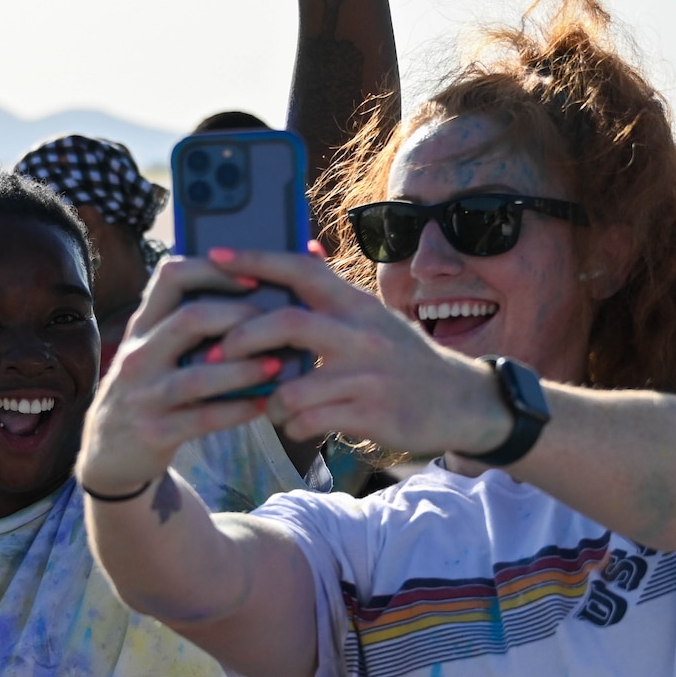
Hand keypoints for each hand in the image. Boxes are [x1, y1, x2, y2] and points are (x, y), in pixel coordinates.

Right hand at [77, 257, 302, 495]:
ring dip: (245, 369)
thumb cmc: (147, 394)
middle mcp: (138, 355)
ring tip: (278, 366)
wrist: (109, 455)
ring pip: (199, 374)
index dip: (213, 270)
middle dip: (239, 318)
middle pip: (190, 319)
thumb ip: (184, 329)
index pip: (170, 277)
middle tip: (276, 326)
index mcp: (142, 327)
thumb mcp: (151, 354)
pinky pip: (204, 418)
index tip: (254, 277)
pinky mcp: (155, 432)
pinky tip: (263, 404)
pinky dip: (238, 410)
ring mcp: (144, 395)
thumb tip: (253, 305)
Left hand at [185, 245, 512, 453]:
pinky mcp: (370, 414)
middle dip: (242, 339)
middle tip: (217, 353)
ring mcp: (367, 376)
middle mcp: (361, 334)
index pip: (300, 269)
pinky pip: (309, 421)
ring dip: (268, 400)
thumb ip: (337, 293)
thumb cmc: (404, 359)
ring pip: (291, 386)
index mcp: (357, 305)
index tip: (215, 259)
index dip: (255, 261)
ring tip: (269, 404)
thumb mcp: (375, 318)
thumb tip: (306, 251)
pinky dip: (292, 425)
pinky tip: (298, 424)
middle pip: (287, 324)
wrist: (461, 402)